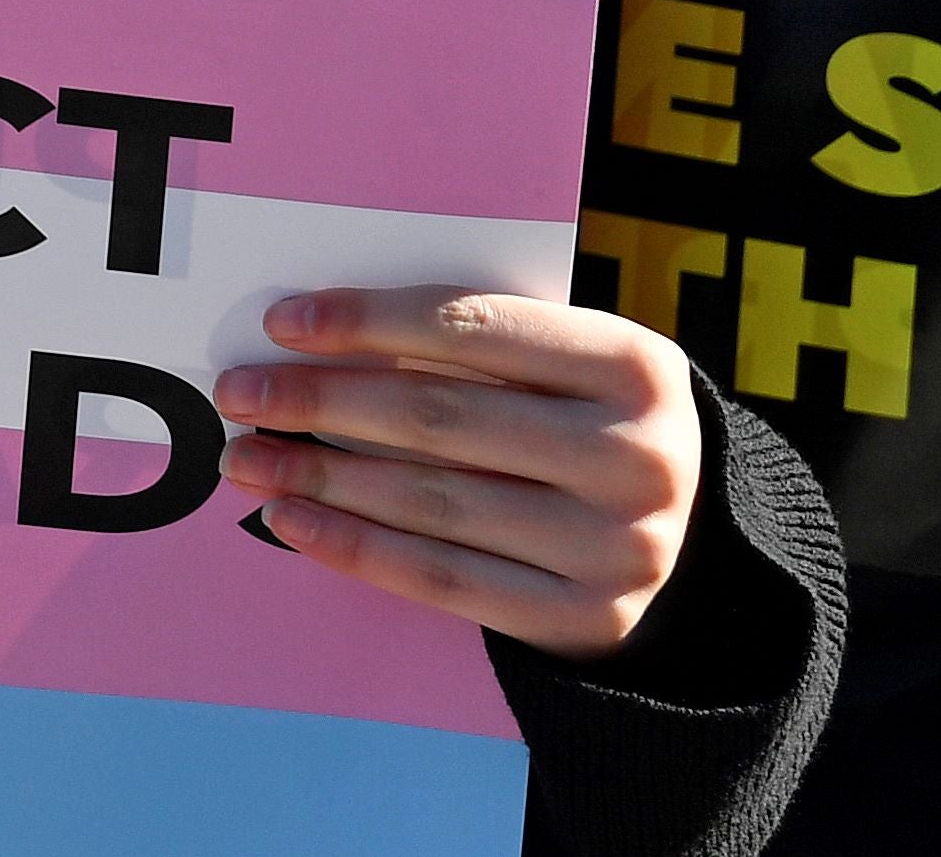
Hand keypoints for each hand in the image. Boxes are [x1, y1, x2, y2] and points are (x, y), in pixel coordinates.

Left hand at [214, 289, 699, 656]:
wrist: (700, 548)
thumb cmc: (595, 428)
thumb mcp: (574, 368)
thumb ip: (478, 345)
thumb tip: (318, 335)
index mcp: (636, 365)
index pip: (472, 327)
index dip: (367, 321)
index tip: (281, 322)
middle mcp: (636, 457)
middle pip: (439, 417)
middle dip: (321, 400)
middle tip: (240, 392)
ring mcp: (617, 546)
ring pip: (432, 501)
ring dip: (319, 475)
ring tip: (246, 457)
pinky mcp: (584, 618)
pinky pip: (443, 579)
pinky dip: (354, 547)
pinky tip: (291, 520)